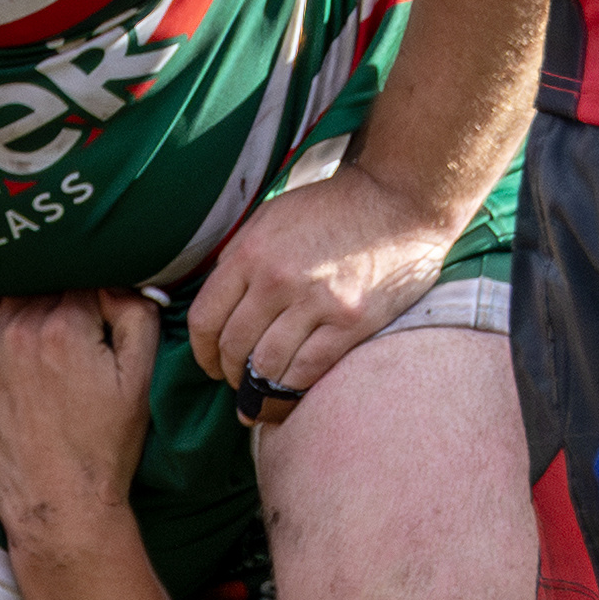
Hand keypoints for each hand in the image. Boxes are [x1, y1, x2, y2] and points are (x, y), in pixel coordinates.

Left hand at [0, 288, 161, 556]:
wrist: (57, 501)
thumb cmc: (104, 445)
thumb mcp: (139, 379)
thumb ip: (135, 315)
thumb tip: (119, 279)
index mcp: (65, 328)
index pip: (85, 276)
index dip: (101, 291)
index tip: (108, 308)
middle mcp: (19, 330)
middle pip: (48, 283)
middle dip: (68, 294)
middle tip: (83, 321)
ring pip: (14, 294)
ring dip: (34, 299)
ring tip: (54, 326)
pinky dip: (2, 310)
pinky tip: (20, 324)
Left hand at [185, 161, 456, 422]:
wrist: (396, 201)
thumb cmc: (330, 209)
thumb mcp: (269, 219)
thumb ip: (239, 259)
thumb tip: (218, 302)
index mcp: (249, 254)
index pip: (206, 319)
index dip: (202, 352)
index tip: (209, 364)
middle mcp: (277, 281)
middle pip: (234, 347)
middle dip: (229, 373)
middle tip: (235, 383)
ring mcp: (315, 303)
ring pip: (267, 366)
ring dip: (257, 390)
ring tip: (258, 397)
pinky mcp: (351, 322)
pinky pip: (308, 370)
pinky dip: (292, 391)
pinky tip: (287, 398)